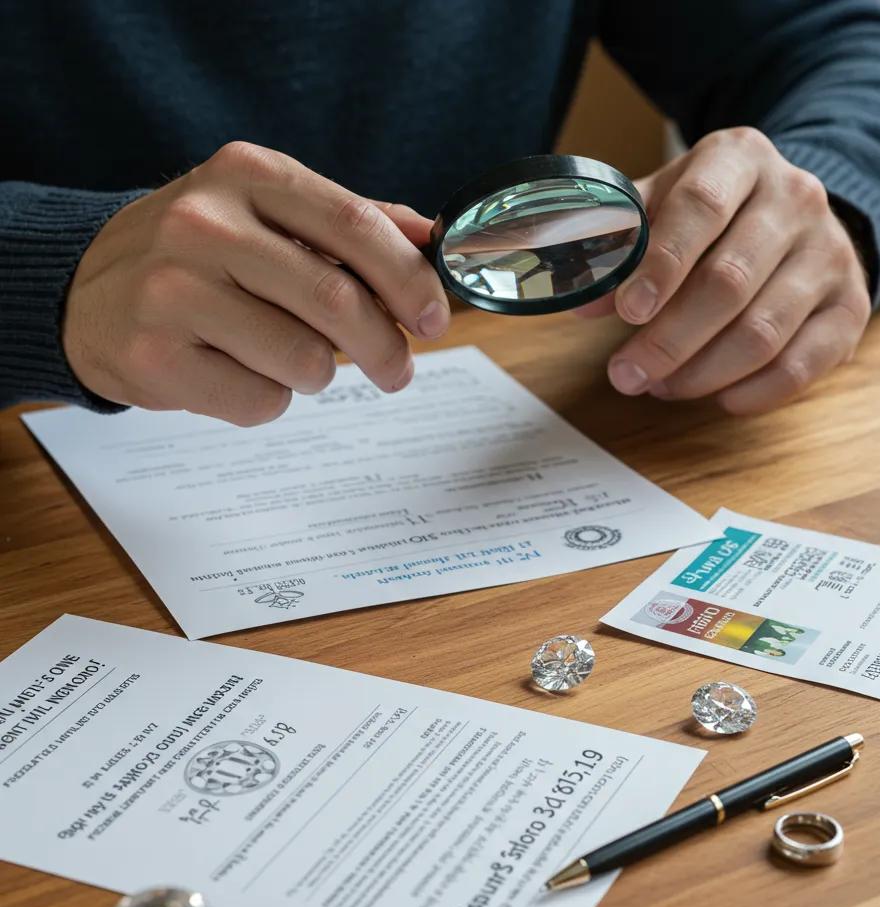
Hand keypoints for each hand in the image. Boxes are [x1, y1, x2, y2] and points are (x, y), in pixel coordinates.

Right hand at [64, 141, 449, 424]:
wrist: (89, 288)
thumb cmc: (200, 254)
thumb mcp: (267, 211)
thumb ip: (349, 223)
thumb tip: (431, 243)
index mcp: (248, 174)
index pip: (355, 225)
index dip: (409, 280)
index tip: (434, 320)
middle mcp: (205, 225)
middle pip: (338, 301)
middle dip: (386, 349)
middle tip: (397, 371)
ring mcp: (173, 291)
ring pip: (305, 360)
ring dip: (316, 373)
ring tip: (284, 356)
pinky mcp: (155, 357)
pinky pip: (260, 402)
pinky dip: (269, 400)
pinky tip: (237, 372)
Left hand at [591, 128, 870, 413]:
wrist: (794, 216)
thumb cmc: (710, 217)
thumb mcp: (660, 204)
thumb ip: (617, 243)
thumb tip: (581, 299)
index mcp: (739, 159)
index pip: (702, 208)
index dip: (661, 265)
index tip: (626, 312)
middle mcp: (796, 199)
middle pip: (730, 281)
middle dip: (668, 340)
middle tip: (626, 375)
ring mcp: (830, 252)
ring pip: (763, 331)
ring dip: (702, 373)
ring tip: (660, 386)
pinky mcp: (850, 306)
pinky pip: (804, 364)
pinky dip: (756, 391)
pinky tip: (719, 399)